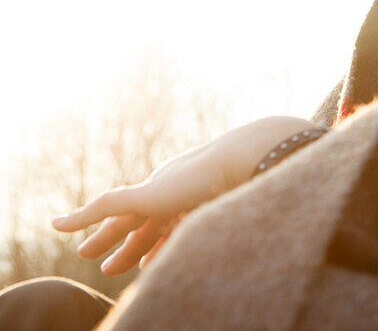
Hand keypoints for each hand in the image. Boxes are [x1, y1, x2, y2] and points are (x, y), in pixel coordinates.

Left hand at [51, 115, 316, 274]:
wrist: (255, 157)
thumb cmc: (264, 177)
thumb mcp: (251, 200)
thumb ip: (250, 205)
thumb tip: (274, 219)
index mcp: (198, 193)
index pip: (172, 221)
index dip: (159, 241)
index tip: (149, 261)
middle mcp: (176, 188)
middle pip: (144, 220)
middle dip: (126, 240)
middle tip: (108, 261)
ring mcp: (161, 190)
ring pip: (120, 218)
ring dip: (101, 236)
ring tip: (85, 253)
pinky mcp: (148, 194)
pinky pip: (105, 207)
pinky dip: (82, 217)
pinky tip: (61, 227)